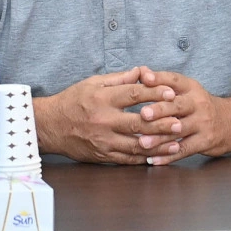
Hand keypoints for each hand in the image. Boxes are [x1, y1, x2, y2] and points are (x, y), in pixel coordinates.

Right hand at [35, 67, 182, 163]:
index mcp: (102, 98)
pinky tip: (158, 155)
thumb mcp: (92, 83)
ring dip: (159, 144)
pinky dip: (144, 158)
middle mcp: (103, 119)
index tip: (171, 93)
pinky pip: (128, 159)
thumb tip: (141, 72)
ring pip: (137, 144)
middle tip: (180, 121)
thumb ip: (119, 79)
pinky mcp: (102, 155)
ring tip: (176, 142)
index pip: (134, 94)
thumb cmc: (72, 101)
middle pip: (140, 122)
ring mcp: (103, 140)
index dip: (155, 93)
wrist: (50, 126)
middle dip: (163, 122)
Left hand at [136, 69, 230, 165]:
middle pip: (177, 106)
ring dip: (160, 137)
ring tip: (143, 142)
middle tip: (143, 114)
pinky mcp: (205, 142)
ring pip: (179, 130)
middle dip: (160, 110)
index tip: (146, 79)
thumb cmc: (199, 105)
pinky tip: (154, 160)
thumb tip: (140, 71)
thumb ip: (162, 82)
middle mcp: (197, 104)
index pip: (174, 80)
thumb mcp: (185, 90)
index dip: (160, 79)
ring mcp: (203, 123)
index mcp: (190, 88)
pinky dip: (168, 156)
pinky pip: (185, 149)